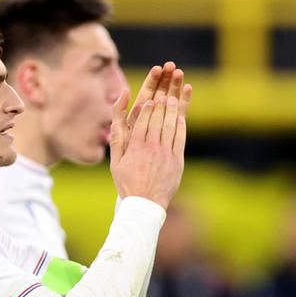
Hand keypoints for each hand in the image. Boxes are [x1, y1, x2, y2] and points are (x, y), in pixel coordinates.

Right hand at [110, 62, 191, 207]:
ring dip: (172, 110)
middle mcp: (151, 147)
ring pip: (170, 126)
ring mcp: (166, 154)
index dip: (148, 107)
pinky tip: (181, 117)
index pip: (142, 120)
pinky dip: (180, 125)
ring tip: (173, 98)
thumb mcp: (115, 163)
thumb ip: (117, 140)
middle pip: (157, 119)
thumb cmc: (128, 184)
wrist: (145, 205)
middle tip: (164, 91)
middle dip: (161, 102)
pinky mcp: (177, 161)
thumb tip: (115, 125)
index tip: (151, 97)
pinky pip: (180, 138)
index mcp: (136, 147)